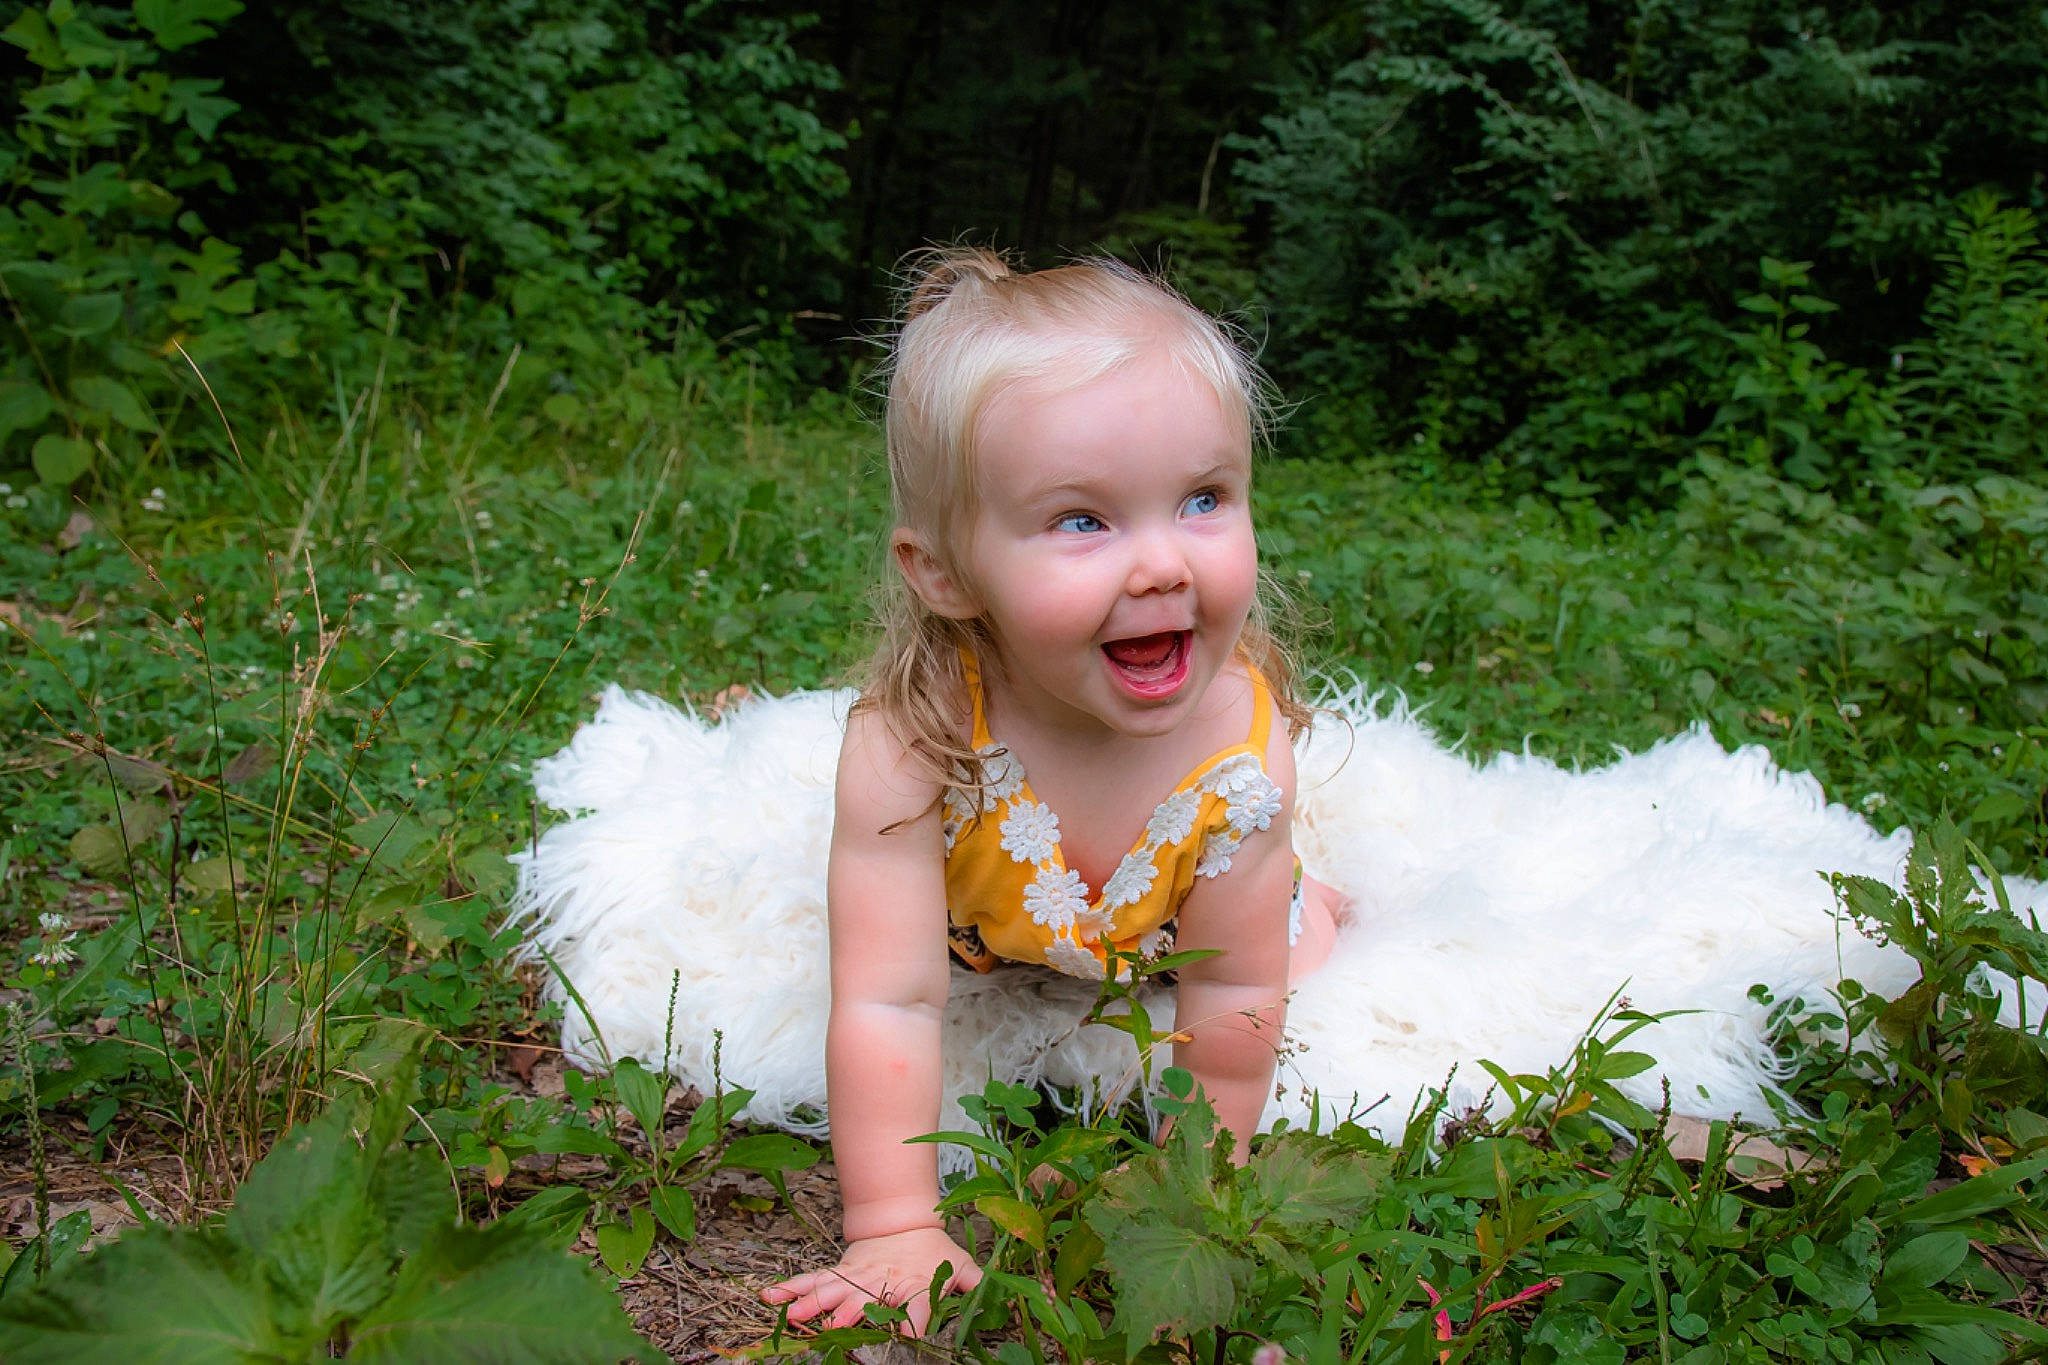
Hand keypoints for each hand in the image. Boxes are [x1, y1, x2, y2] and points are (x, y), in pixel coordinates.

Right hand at [762, 1225, 982, 1336]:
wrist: (903, 1220)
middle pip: (864, 1300)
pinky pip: (813, 1281)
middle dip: (850, 1314)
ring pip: (832, 1291)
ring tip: (793, 1317)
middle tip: (836, 1327)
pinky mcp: (839, 1272)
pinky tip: (771, 1296)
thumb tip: (1006, 1298)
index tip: (908, 1334)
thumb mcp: (959, 1264)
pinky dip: (791, 1289)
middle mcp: (882, 1282)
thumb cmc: (933, 1251)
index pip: (917, 1305)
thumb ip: (976, 1283)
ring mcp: (857, 1276)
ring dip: (812, 1304)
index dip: (914, 1319)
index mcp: (914, 1284)